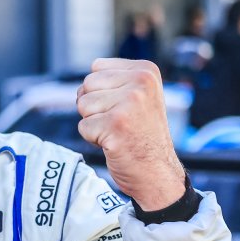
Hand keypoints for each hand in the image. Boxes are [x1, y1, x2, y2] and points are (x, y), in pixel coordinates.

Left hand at [77, 58, 184, 210]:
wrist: (157, 172)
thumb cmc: (141, 135)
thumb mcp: (137, 97)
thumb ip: (114, 82)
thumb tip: (83, 85)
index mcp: (146, 70)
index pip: (96, 68)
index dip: (101, 92)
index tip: (124, 108)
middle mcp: (140, 82)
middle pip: (86, 85)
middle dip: (95, 107)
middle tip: (119, 123)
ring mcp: (129, 103)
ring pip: (82, 105)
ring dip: (94, 123)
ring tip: (117, 132)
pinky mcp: (116, 125)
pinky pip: (83, 127)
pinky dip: (93, 139)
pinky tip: (114, 143)